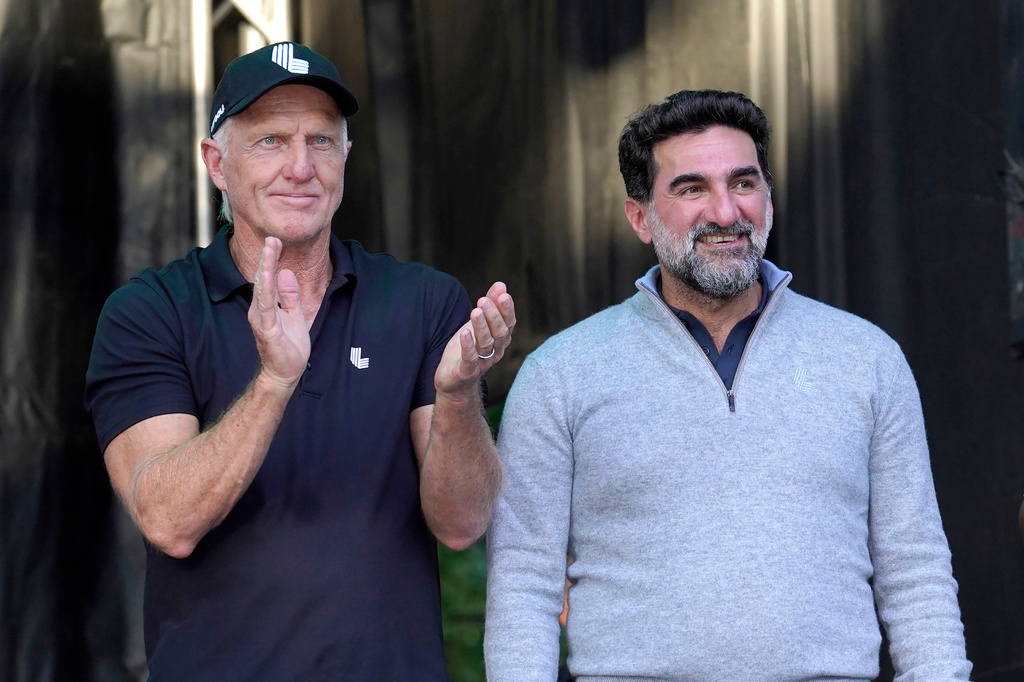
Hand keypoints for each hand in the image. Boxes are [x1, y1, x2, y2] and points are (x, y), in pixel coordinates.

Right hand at [248, 237, 310, 387]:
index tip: (275, 241)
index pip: (267, 278)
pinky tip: (269, 275)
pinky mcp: (268, 330)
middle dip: (267, 258)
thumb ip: (289, 295)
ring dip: (266, 268)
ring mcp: (262, 320)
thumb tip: (285, 272)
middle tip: (272, 238)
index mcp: (266, 306)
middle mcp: (259, 310)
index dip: (271, 259)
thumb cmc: (289, 347)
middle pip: (262, 279)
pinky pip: (267, 306)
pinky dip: (267, 289)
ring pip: (263, 289)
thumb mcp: (294, 315)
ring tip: (270, 249)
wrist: (286, 374)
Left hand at [435, 282, 515, 398]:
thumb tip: (501, 284)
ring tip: (475, 311)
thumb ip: (490, 304)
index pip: (508, 323)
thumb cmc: (468, 349)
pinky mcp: (466, 372)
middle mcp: (495, 351)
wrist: (454, 381)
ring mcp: (482, 363)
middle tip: (484, 300)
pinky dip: (468, 346)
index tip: (503, 294)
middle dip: (493, 315)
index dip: (507, 310)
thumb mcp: (478, 324)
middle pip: (499, 333)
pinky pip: (470, 359)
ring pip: (486, 344)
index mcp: (500, 339)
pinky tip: (464, 332)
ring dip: (481, 327)